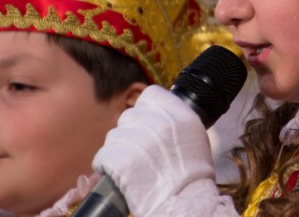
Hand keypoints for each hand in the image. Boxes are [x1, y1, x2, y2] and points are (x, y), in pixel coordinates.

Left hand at [92, 85, 217, 215]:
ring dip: (119, 150)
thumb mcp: (195, 136)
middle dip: (131, 133)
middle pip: (129, 116)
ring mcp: (138, 139)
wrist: (184, 202)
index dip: (146, 109)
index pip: (150, 95)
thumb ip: (177, 119)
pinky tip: (120, 175)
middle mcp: (159, 122)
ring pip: (114, 136)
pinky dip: (107, 166)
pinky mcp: (120, 159)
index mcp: (179, 114)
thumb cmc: (192, 175)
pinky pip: (103, 156)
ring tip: (132, 167)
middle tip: (141, 152)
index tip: (147, 123)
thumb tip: (158, 112)